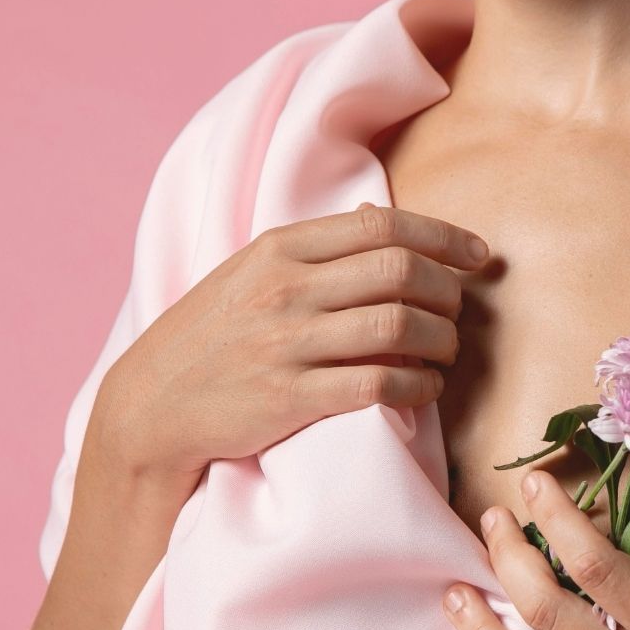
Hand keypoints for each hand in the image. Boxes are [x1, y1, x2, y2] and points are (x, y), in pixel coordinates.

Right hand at [90, 204, 489, 477]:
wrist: (150, 407)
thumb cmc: (210, 339)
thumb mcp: (248, 274)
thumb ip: (312, 251)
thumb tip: (381, 222)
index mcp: (278, 249)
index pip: (382, 226)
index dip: (444, 238)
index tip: (479, 256)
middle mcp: (285, 290)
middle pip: (400, 272)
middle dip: (449, 292)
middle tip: (459, 312)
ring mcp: (287, 344)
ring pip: (399, 327)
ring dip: (442, 341)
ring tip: (447, 352)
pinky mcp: (291, 398)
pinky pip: (380, 385)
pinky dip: (419, 386)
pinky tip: (426, 388)